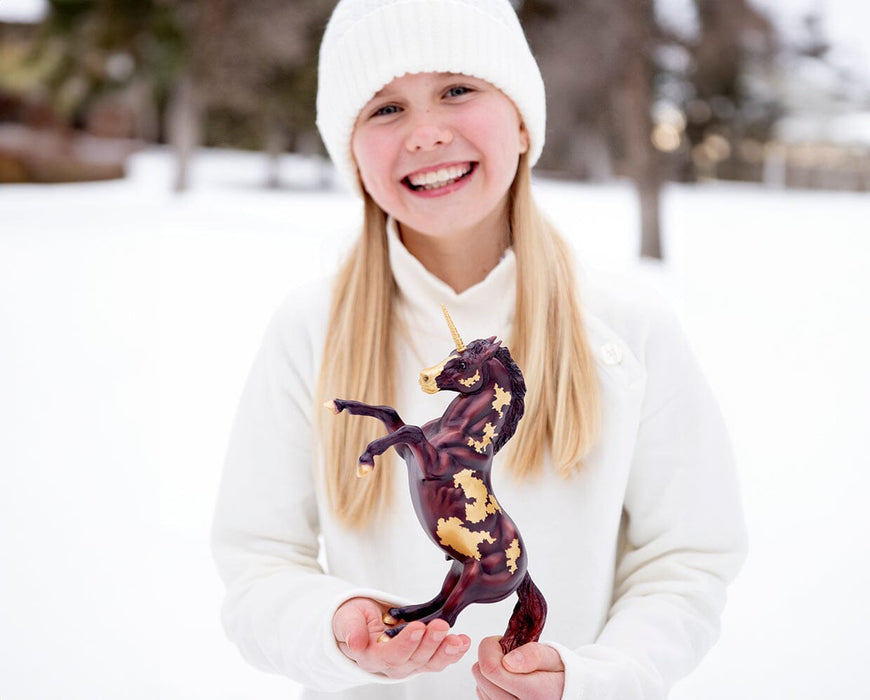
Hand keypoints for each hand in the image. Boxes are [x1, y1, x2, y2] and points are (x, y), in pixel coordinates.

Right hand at [332, 597, 470, 678]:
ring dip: (446, 651)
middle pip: (414, 660)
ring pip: (430, 662)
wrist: (362, 621)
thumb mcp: (346, 619)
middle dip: (430, 643)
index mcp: (371, 658)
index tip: (416, 627)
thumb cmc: (354, 619)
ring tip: (458, 639)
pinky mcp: (422, 657)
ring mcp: (409, 663)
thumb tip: (354, 643)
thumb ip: (351, 629)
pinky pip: (439, 659)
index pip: (390, 655)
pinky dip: (453, 652)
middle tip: (440, 626)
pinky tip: (463, 642)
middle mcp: (392, 666)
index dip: (405, 643)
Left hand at [472, 636, 564, 699]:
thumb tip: (508, 661)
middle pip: (481, 677)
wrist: (572, 694)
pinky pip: (484, 697)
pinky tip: (508, 683)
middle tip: (509, 654)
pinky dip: (491, 686)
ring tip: (513, 670)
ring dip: (490, 673)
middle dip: (489, 658)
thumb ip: (534, 655)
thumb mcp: (556, 657)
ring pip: (480, 687)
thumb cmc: (563, 675)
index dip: (489, 647)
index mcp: (535, 693)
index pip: (490, 668)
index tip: (501, 641)